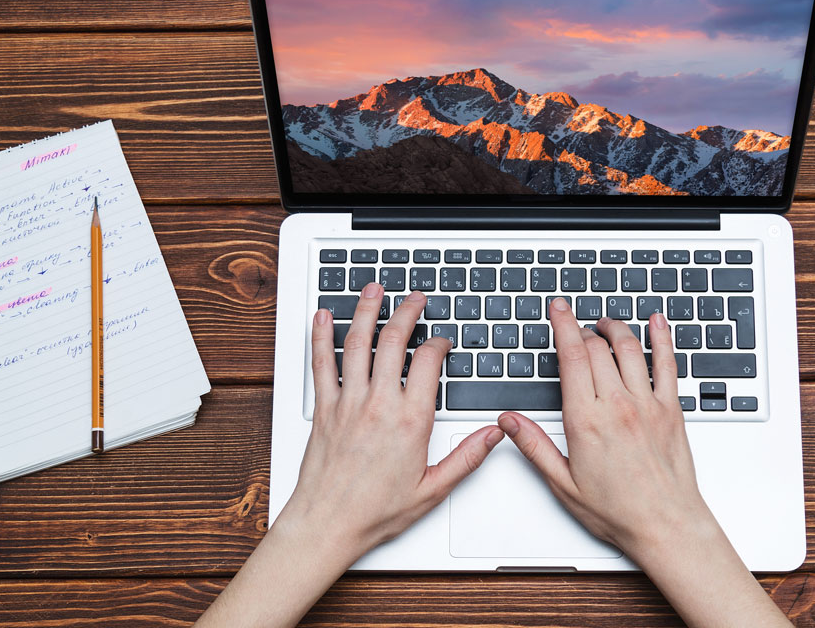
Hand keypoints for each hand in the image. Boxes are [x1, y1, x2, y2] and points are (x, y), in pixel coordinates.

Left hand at [288, 282, 503, 556]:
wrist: (327, 525)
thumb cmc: (375, 512)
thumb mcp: (433, 489)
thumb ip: (466, 457)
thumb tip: (493, 434)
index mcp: (410, 421)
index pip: (428, 363)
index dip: (438, 343)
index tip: (441, 340)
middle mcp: (379, 405)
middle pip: (394, 341)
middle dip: (407, 312)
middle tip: (414, 298)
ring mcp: (348, 403)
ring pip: (357, 344)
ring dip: (366, 311)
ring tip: (374, 290)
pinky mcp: (323, 410)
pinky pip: (321, 364)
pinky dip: (321, 337)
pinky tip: (323, 317)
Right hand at [497, 297, 792, 627]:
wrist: (666, 526)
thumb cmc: (618, 511)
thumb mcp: (563, 484)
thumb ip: (534, 446)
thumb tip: (508, 421)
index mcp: (587, 421)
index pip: (572, 357)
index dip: (564, 326)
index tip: (559, 309)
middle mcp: (618, 406)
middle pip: (598, 349)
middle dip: (584, 329)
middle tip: (576, 323)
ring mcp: (648, 405)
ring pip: (631, 349)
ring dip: (616, 328)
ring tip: (606, 322)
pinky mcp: (672, 410)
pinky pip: (668, 364)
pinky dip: (662, 338)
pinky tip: (657, 322)